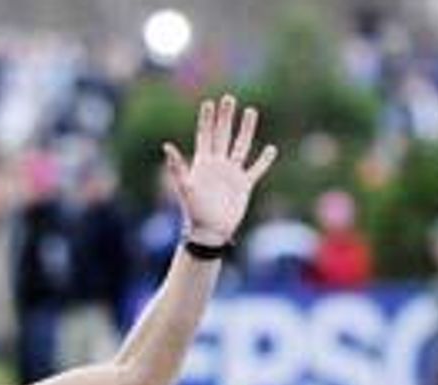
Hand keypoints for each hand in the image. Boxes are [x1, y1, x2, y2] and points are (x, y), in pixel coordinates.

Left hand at [162, 95, 277, 246]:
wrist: (209, 232)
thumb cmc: (194, 212)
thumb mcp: (184, 187)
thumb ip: (177, 166)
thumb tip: (166, 146)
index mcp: (202, 163)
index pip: (205, 136)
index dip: (206, 120)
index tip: (209, 102)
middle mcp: (218, 165)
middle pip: (223, 135)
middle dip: (226, 117)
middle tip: (229, 99)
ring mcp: (232, 174)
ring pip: (241, 146)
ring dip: (246, 130)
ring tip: (251, 112)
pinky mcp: (244, 185)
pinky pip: (256, 169)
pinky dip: (264, 160)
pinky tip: (271, 149)